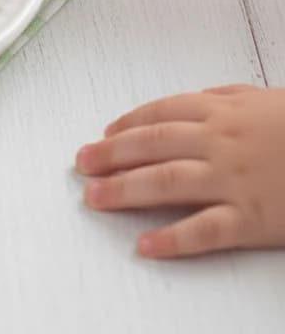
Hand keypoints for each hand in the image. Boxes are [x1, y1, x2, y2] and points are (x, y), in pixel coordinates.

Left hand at [76, 85, 284, 257]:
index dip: (125, 126)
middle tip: (81, 164)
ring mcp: (234, 180)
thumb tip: (193, 98)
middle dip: (110, 155)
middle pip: (151, 146)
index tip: (103, 135)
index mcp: (219, 112)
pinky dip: (172, 239)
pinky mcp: (253, 219)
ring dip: (124, 191)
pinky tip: (145, 245)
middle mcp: (219, 142)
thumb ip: (223, 97)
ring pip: (166, 183)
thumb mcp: (262, 98)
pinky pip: (205, 230)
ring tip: (94, 198)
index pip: (158, 116)